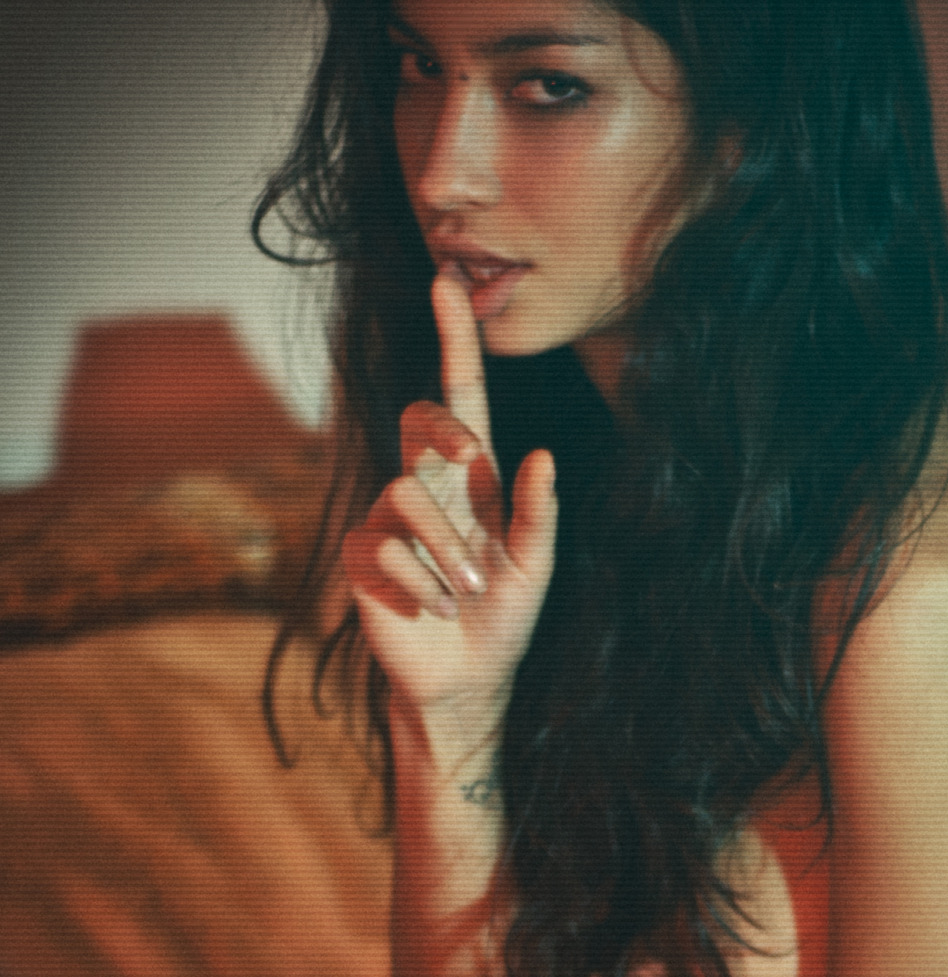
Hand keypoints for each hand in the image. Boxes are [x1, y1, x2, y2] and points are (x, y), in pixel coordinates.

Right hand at [342, 268, 557, 746]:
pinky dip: (421, 584)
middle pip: (423, 426)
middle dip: (445, 438)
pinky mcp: (363, 555)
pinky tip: (435, 610)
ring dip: (447, 549)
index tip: (447, 282)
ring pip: (408, 495)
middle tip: (474, 472)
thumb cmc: (503, 619)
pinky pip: (387, 549)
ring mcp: (389, 519)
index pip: (462, 401)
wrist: (464, 680)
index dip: (455, 344)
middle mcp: (428, 487)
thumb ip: (538, 516)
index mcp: (475, 483)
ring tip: (466, 593)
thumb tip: (541, 454)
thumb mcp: (533, 570)